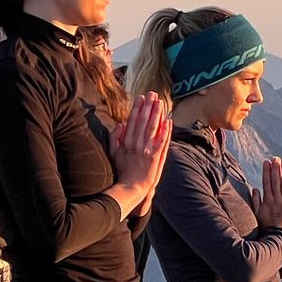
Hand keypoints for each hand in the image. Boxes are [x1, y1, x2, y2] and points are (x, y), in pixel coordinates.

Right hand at [111, 92, 172, 213]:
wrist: (132, 187)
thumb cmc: (122, 170)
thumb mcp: (113, 153)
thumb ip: (114, 137)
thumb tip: (120, 123)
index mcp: (126, 142)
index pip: (133, 121)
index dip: (137, 108)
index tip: (141, 97)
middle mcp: (137, 144)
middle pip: (144, 122)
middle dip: (148, 106)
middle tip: (153, 94)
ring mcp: (147, 151)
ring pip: (153, 128)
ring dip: (157, 114)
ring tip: (161, 102)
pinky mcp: (156, 157)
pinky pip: (162, 142)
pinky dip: (165, 131)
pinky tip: (168, 120)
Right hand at [251, 156, 281, 233]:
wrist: (279, 237)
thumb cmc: (267, 226)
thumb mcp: (257, 214)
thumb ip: (256, 201)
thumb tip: (255, 189)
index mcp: (267, 201)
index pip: (267, 182)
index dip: (267, 171)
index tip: (266, 162)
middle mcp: (277, 200)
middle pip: (276, 181)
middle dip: (276, 168)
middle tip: (276, 158)